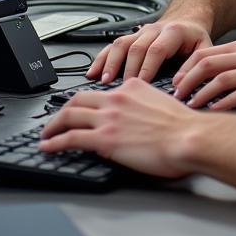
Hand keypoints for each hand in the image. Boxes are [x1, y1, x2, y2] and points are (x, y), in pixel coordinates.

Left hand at [40, 78, 196, 178]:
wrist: (189, 137)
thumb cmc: (184, 127)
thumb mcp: (162, 103)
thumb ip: (145, 105)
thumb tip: (139, 117)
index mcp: (132, 88)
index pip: (101, 90)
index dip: (86, 100)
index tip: (80, 107)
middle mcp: (117, 98)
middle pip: (78, 98)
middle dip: (62, 110)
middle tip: (55, 120)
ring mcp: (109, 117)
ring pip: (69, 115)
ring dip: (52, 126)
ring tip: (46, 135)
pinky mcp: (104, 138)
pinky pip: (70, 138)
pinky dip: (55, 142)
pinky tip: (48, 147)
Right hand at [87, 19, 212, 83]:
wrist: (188, 20)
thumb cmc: (195, 39)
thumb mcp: (204, 49)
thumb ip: (194, 65)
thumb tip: (179, 83)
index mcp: (173, 32)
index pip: (157, 49)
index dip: (147, 67)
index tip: (140, 84)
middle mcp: (154, 30)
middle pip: (136, 48)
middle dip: (127, 69)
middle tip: (120, 88)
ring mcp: (140, 33)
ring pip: (121, 44)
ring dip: (110, 63)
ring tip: (103, 80)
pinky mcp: (131, 37)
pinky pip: (112, 45)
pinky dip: (101, 58)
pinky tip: (93, 71)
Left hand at [172, 39, 235, 112]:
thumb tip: (211, 82)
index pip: (206, 53)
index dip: (187, 67)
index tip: (175, 81)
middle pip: (208, 63)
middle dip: (187, 80)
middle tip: (174, 94)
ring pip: (221, 78)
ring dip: (201, 93)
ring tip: (189, 105)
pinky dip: (224, 103)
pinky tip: (214, 111)